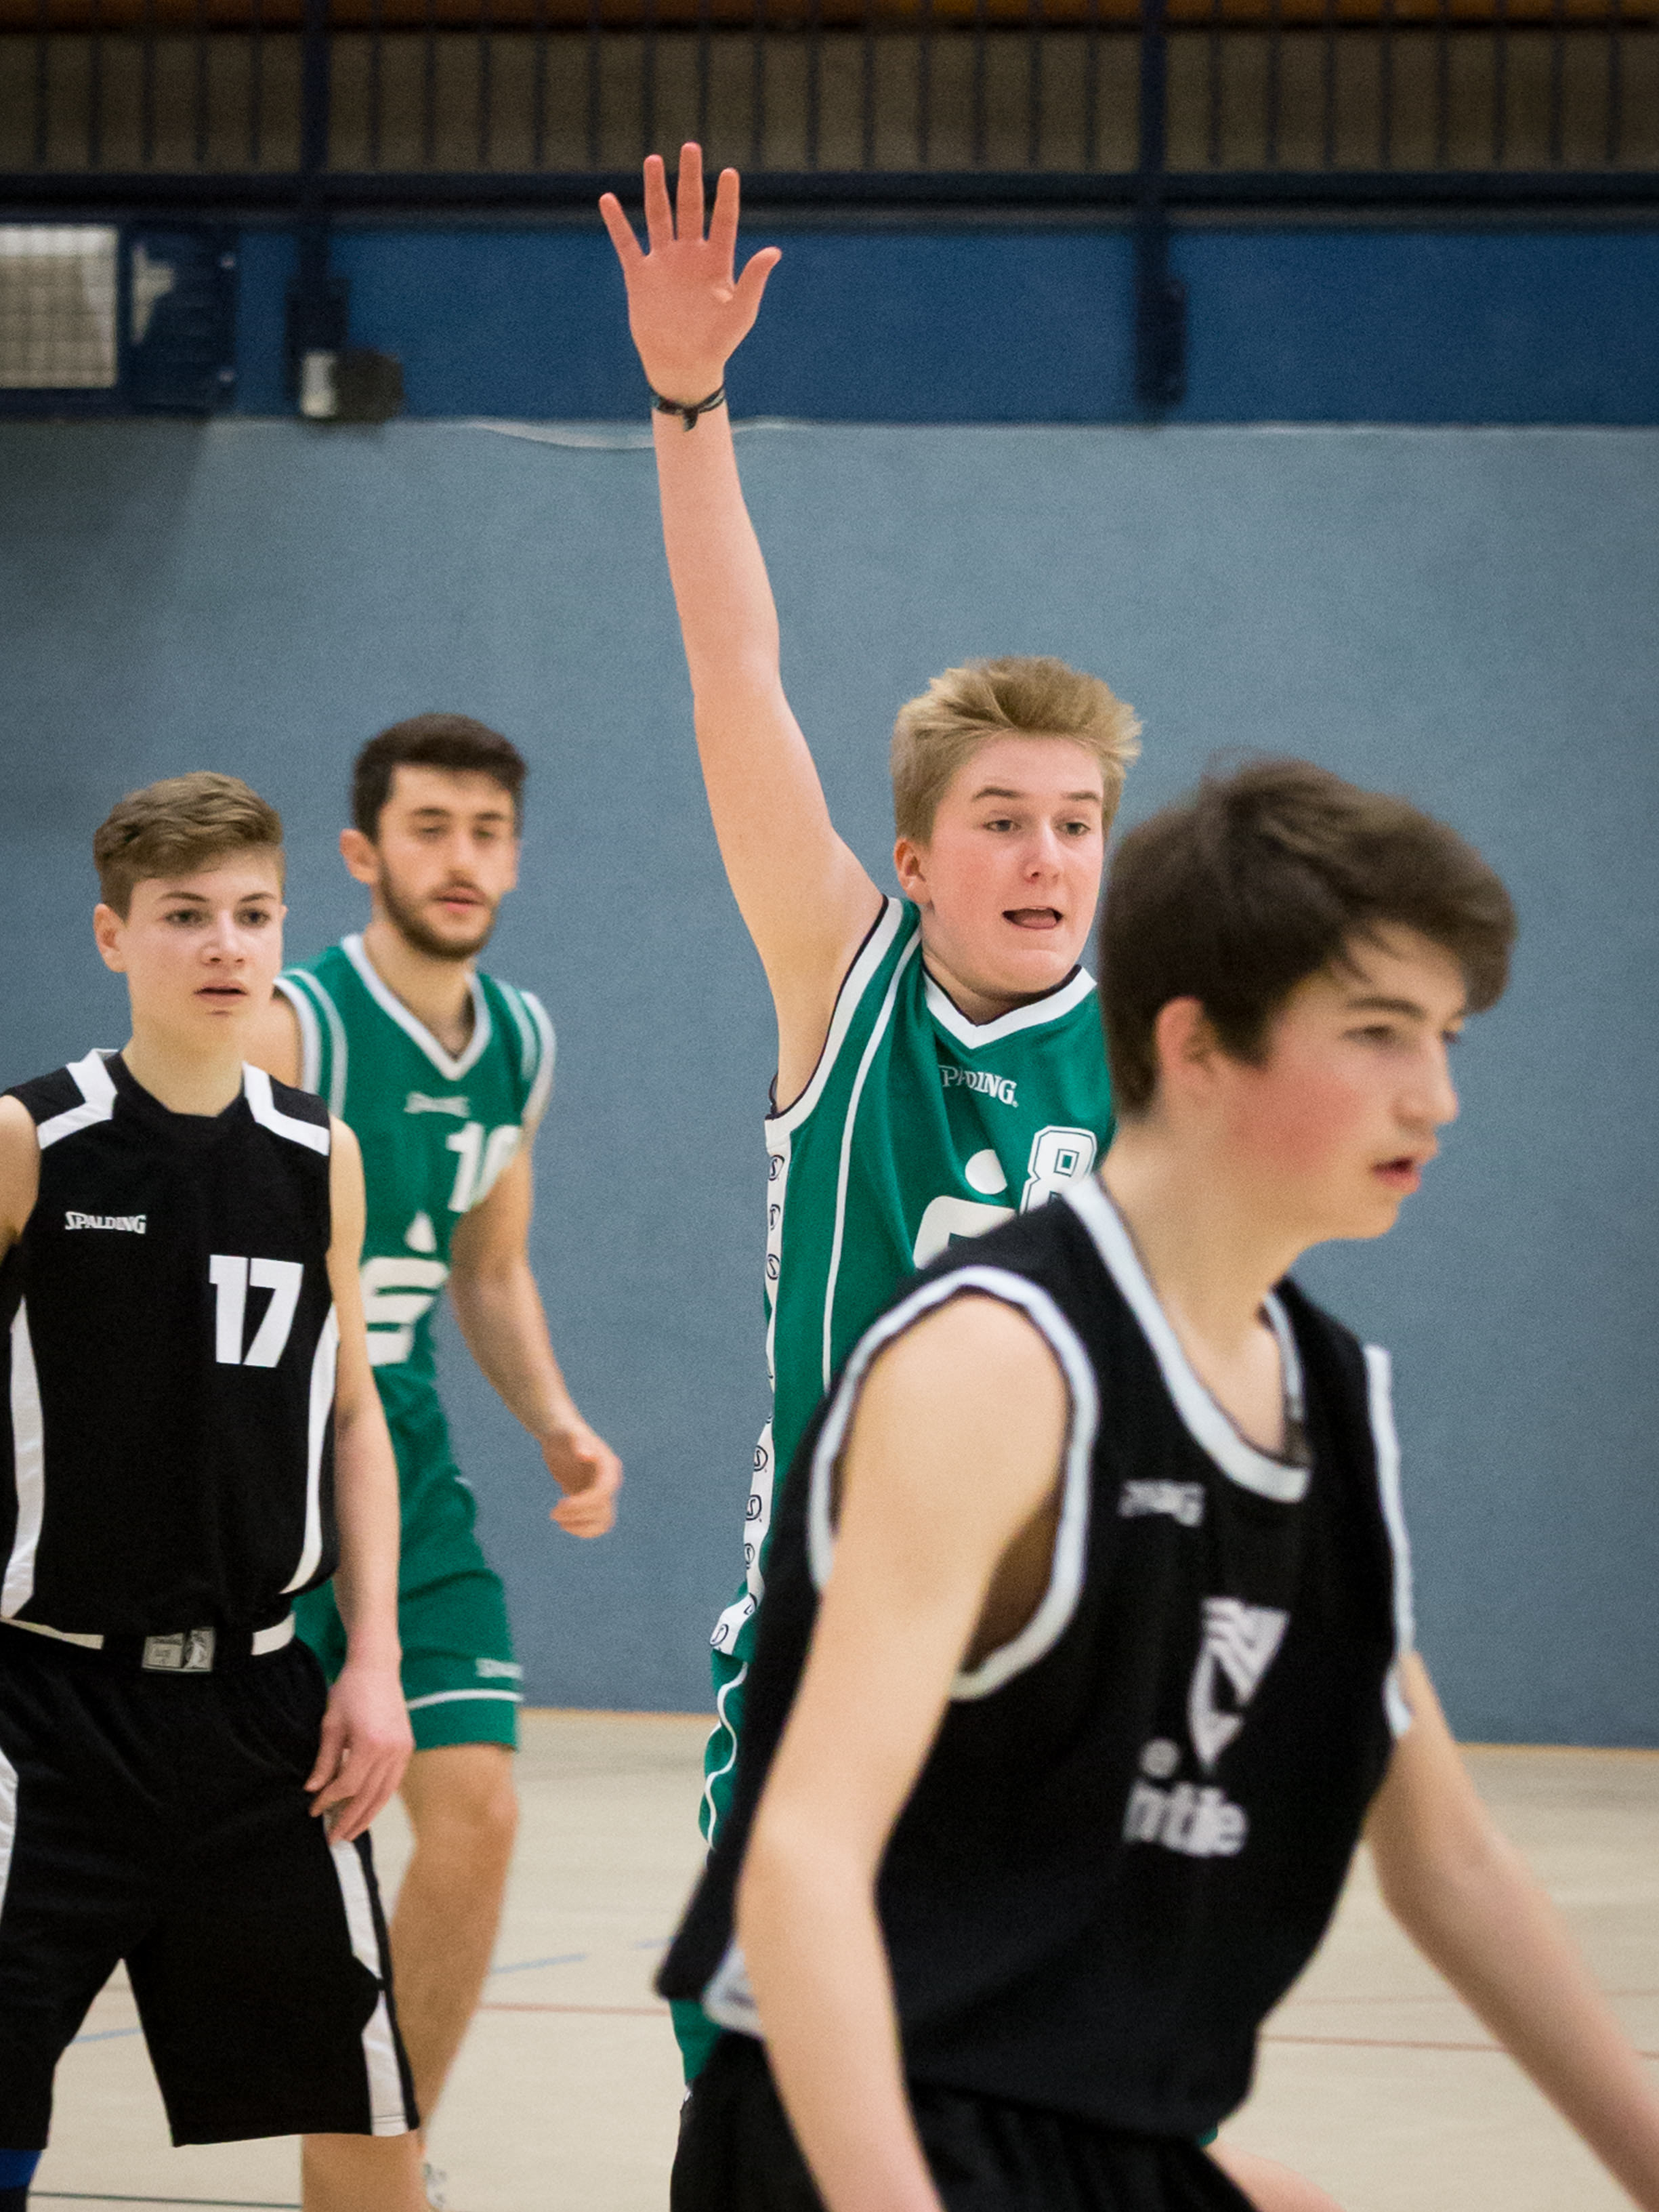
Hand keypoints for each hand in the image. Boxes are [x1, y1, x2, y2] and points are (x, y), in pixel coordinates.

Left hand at [306, 1662, 412, 1842]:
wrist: (377, 1668)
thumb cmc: (349, 1692)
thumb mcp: (330, 1725)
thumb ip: (324, 1761)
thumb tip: (313, 1790)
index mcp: (369, 1744)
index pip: (348, 1785)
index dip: (330, 1801)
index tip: (314, 1810)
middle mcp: (390, 1751)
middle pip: (369, 1796)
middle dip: (349, 1819)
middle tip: (333, 1838)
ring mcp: (402, 1749)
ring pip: (385, 1793)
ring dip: (368, 1815)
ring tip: (352, 1832)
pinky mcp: (407, 1747)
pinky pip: (394, 1781)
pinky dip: (380, 1798)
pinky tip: (369, 1808)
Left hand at [543, 1416, 622, 1537]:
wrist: (560, 1434)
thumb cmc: (565, 1432)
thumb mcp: (569, 1435)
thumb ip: (579, 1442)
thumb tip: (585, 1454)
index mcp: (609, 1468)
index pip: (604, 1493)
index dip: (584, 1503)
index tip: (562, 1503)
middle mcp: (609, 1483)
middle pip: (602, 1511)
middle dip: (578, 1515)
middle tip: (554, 1512)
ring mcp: (600, 1493)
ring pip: (603, 1522)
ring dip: (582, 1527)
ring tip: (559, 1520)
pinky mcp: (589, 1499)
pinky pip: (594, 1523)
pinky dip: (582, 1528)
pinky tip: (563, 1523)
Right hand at [599, 143, 780, 401]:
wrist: (683, 366)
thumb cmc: (718, 343)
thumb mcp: (741, 312)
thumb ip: (754, 280)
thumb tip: (773, 252)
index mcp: (717, 262)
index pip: (722, 221)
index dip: (725, 198)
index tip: (729, 173)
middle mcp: (690, 256)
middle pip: (689, 207)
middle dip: (689, 178)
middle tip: (690, 147)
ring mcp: (664, 263)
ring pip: (658, 217)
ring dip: (655, 189)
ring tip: (653, 161)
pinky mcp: (640, 276)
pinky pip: (626, 244)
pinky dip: (617, 223)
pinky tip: (608, 199)